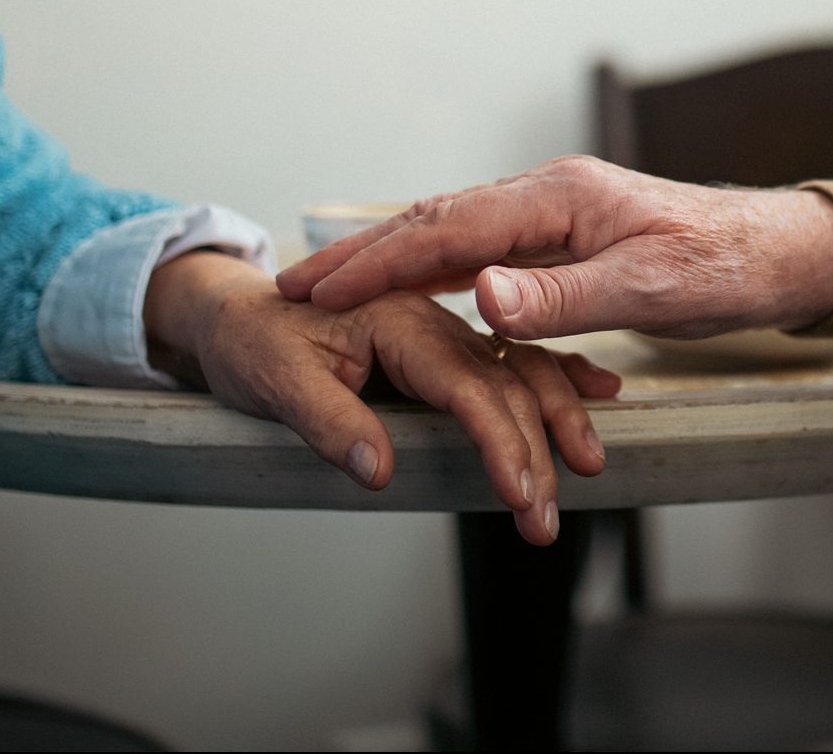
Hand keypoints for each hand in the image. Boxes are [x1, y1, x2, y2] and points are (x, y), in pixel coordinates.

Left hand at [143, 249, 621, 543]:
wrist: (236, 314)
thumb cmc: (251, 340)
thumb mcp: (274, 381)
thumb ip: (329, 421)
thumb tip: (378, 469)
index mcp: (398, 320)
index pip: (467, 386)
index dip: (499, 442)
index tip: (521, 492)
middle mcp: (431, 321)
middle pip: (504, 384)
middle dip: (536, 451)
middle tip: (545, 518)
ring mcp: (441, 332)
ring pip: (518, 371)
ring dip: (557, 418)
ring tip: (588, 466)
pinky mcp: (441, 348)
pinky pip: (510, 362)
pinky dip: (556, 376)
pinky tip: (596, 390)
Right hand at [274, 156, 832, 340]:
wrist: (781, 254)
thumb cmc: (726, 268)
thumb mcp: (648, 289)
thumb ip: (562, 297)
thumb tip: (481, 295)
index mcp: (559, 198)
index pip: (446, 229)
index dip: (376, 262)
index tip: (317, 291)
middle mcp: (549, 197)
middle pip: (435, 221)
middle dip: (362, 255)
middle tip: (294, 288)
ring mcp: (556, 216)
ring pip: (453, 234)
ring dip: (390, 261)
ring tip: (331, 290)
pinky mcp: (568, 240)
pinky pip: (484, 252)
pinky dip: (434, 269)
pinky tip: (411, 291)